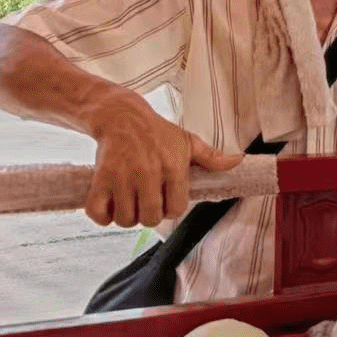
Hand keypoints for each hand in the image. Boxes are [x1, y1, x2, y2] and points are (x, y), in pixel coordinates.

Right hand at [85, 91, 242, 227]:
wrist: (121, 116)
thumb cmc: (157, 132)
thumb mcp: (188, 141)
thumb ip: (212, 157)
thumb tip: (238, 161)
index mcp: (173, 167)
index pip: (176, 209)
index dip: (171, 208)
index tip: (166, 199)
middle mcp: (148, 174)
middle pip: (150, 218)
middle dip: (149, 215)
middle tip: (146, 202)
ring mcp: (122, 177)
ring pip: (125, 219)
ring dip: (127, 216)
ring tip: (130, 201)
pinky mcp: (100, 179)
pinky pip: (98, 213)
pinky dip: (102, 215)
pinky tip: (110, 204)